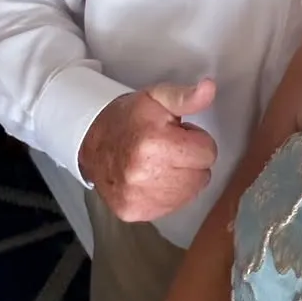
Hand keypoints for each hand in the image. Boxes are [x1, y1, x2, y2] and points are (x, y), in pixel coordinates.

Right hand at [79, 80, 217, 220]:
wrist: (92, 142)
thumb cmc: (129, 119)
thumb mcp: (158, 98)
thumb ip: (187, 96)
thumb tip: (209, 88)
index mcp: (154, 143)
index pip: (208, 153)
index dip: (196, 140)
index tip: (179, 135)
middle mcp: (144, 174)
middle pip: (201, 176)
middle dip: (190, 161)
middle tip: (169, 149)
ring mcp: (137, 196)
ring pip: (189, 193)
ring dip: (182, 179)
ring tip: (161, 163)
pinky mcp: (133, 212)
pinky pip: (172, 207)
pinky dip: (168, 194)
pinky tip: (153, 179)